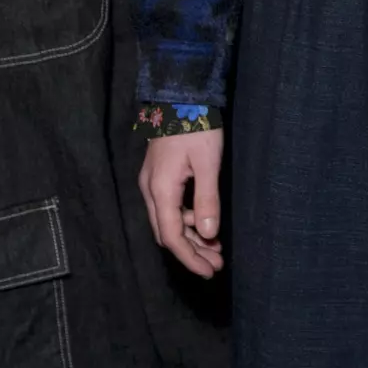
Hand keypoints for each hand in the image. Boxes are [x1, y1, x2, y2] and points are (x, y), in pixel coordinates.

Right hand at [138, 127, 223, 277]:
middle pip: (167, 233)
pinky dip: (187, 220)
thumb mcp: (208, 162)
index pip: (171, 237)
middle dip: (192, 252)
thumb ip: (207, 199)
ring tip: (217, 248)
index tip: (209, 272)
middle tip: (217, 264)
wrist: (180, 95)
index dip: (189, 258)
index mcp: (160, 190)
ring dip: (191, 237)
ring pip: (169, 221)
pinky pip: (170, 208)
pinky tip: (205, 223)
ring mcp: (152, 183)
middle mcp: (150, 190)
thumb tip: (209, 235)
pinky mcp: (158, 176)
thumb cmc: (196, 125)